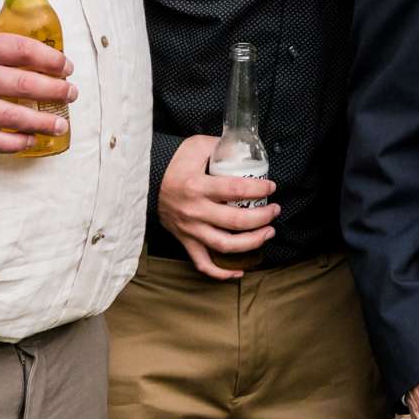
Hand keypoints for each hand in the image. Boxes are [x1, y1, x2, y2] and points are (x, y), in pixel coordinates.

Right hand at [0, 31, 75, 152]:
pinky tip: (29, 141)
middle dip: (55, 91)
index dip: (51, 60)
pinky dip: (13, 142)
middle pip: (24, 84)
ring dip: (42, 121)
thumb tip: (35, 58)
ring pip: (11, 116)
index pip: (23, 50)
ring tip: (60, 123)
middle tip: (71, 94)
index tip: (67, 67)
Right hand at [155, 134, 279, 279]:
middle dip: (263, 217)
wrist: (144, 182)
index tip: (271, 187)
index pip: (236, 190)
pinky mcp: (185, 241)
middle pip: (236, 221)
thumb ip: (221, 146)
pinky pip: (202, 263)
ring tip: (268, 233)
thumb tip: (245, 148)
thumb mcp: (196, 146)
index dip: (259, 190)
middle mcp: (195, 211)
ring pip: (225, 245)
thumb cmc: (173, 163)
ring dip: (252, 242)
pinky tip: (239, 270)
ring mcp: (190, 229)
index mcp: (198, 186)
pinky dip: (220, 272)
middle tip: (275, 210)